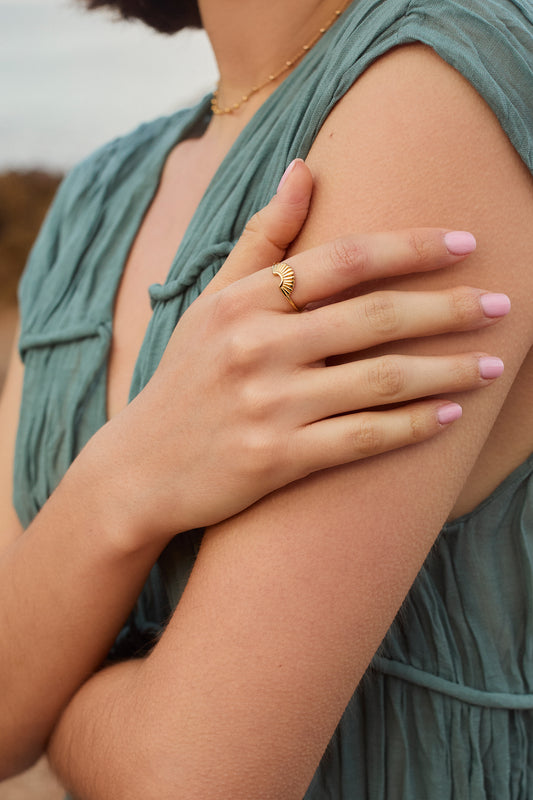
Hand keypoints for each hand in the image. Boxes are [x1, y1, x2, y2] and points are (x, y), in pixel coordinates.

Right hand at [90, 160, 508, 545]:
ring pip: (380, 381)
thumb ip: (262, 237)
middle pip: (374, 317)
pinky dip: (412, 427)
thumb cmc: (186, 379)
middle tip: (500, 304)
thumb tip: (304, 167)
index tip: (466, 241)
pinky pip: (363, 438)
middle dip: (446, 308)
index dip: (410, 247)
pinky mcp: (277, 460)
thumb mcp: (211, 302)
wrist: (142, 468)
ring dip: (445, 371)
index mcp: (243, 302)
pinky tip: (449, 416)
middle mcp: (257, 348)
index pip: (342, 259)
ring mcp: (268, 406)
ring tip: (490, 364)